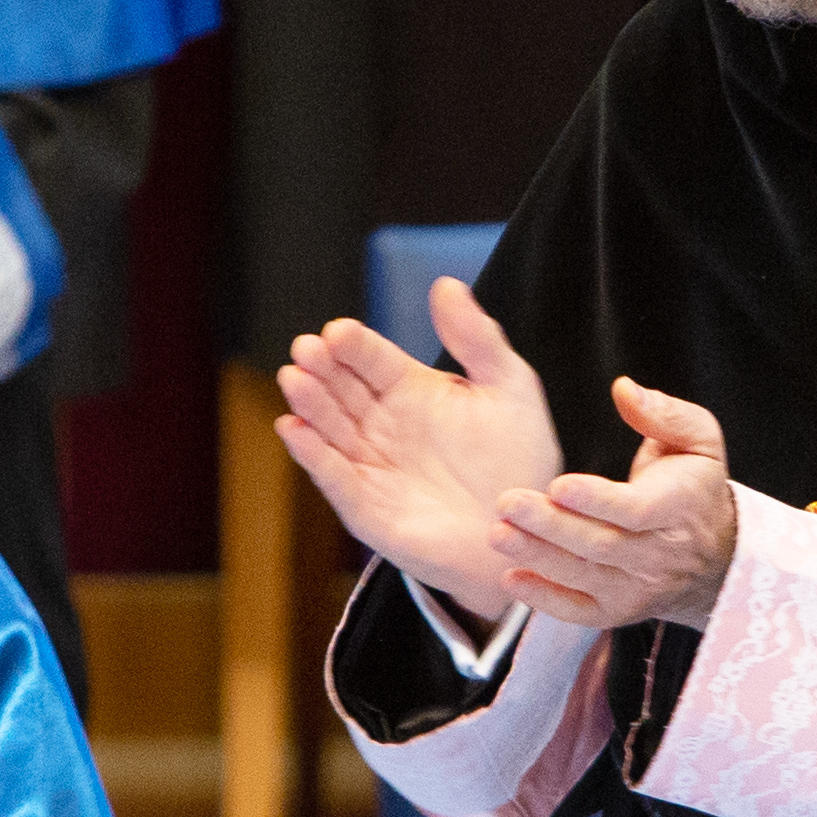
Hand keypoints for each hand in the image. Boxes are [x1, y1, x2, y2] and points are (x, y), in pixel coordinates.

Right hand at [274, 280, 563, 617]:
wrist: (523, 532)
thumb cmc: (519, 462)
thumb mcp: (510, 389)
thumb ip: (478, 338)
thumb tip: (445, 284)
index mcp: (410, 389)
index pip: (371, 358)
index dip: (354, 344)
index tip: (339, 331)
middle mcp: (382, 423)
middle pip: (341, 388)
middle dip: (322, 368)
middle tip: (307, 348)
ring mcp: (369, 464)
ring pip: (329, 427)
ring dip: (309, 403)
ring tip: (295, 378)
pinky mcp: (363, 506)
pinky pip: (333, 476)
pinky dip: (311, 454)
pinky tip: (293, 428)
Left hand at [492, 376, 736, 630]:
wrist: (716, 559)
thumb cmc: (695, 487)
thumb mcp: (699, 441)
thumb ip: (665, 413)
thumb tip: (624, 389)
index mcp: (680, 507)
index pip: (637, 510)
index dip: (597, 501)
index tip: (559, 485)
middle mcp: (660, 554)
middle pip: (602, 545)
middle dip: (551, 526)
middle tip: (508, 504)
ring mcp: (639, 588)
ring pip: (585, 576)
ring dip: (538, 558)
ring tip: (499, 535)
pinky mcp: (618, 611)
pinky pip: (579, 612)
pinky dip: (545, 599)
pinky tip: (512, 579)